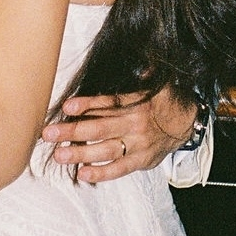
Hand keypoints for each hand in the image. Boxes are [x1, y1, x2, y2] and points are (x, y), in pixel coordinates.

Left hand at [41, 87, 194, 183]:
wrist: (186, 123)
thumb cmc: (161, 101)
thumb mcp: (155, 82)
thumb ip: (143, 72)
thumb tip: (140, 61)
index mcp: (136, 103)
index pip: (108, 103)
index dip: (87, 104)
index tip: (67, 107)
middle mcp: (135, 124)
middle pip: (100, 128)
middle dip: (72, 132)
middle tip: (48, 134)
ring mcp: (137, 144)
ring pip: (106, 150)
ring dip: (81, 154)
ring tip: (59, 155)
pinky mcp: (140, 161)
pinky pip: (119, 169)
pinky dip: (101, 173)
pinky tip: (83, 174)